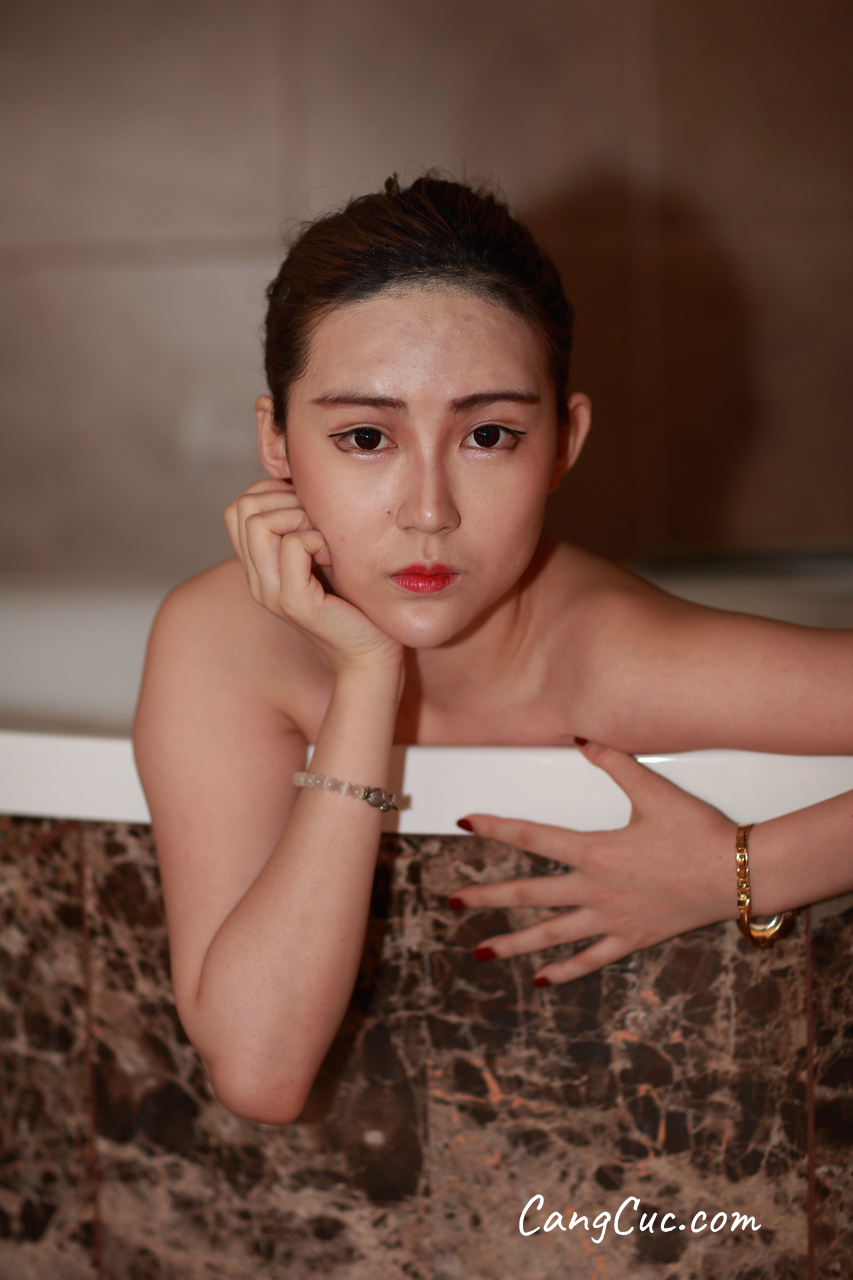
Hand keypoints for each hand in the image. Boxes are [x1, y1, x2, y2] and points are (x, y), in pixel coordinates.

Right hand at [224, 479, 401, 673]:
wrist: (370, 655)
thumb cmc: (355, 602)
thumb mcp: (322, 557)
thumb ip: (303, 529)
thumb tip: (301, 484)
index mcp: (258, 569)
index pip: (237, 509)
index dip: (272, 494)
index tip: (308, 511)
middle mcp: (257, 580)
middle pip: (241, 508)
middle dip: (283, 500)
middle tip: (317, 523)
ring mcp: (272, 593)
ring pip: (260, 522)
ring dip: (299, 518)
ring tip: (324, 542)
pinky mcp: (296, 603)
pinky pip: (294, 545)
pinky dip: (319, 540)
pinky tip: (334, 559)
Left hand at [450, 740, 737, 984]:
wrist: (739, 876)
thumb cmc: (698, 832)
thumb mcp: (655, 790)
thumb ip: (615, 762)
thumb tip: (582, 737)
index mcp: (595, 851)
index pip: (533, 837)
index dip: (496, 828)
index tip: (464, 823)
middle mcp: (595, 890)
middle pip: (530, 894)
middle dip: (487, 897)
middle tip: (452, 901)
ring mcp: (611, 919)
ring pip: (552, 935)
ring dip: (513, 944)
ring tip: (478, 952)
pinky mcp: (632, 938)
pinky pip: (591, 959)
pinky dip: (565, 971)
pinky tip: (542, 980)